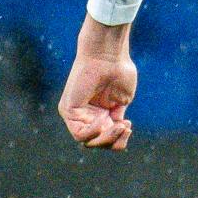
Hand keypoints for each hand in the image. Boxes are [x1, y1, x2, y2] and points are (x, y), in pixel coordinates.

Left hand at [59, 18, 136, 149]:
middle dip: (115, 141)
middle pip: (98, 143)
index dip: (119, 139)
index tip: (129, 126)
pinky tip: (102, 121)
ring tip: (119, 126)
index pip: (106, 138)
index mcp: (100, 114)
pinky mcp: (68, 110)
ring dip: (107, 138)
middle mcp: (87, 116)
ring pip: (88, 141)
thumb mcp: (122, 101)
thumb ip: (116, 118)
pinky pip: (79, 133)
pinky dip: (93, 132)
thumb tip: (116, 131)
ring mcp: (76, 114)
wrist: (109, 55)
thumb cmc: (118, 71)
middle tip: (125, 128)